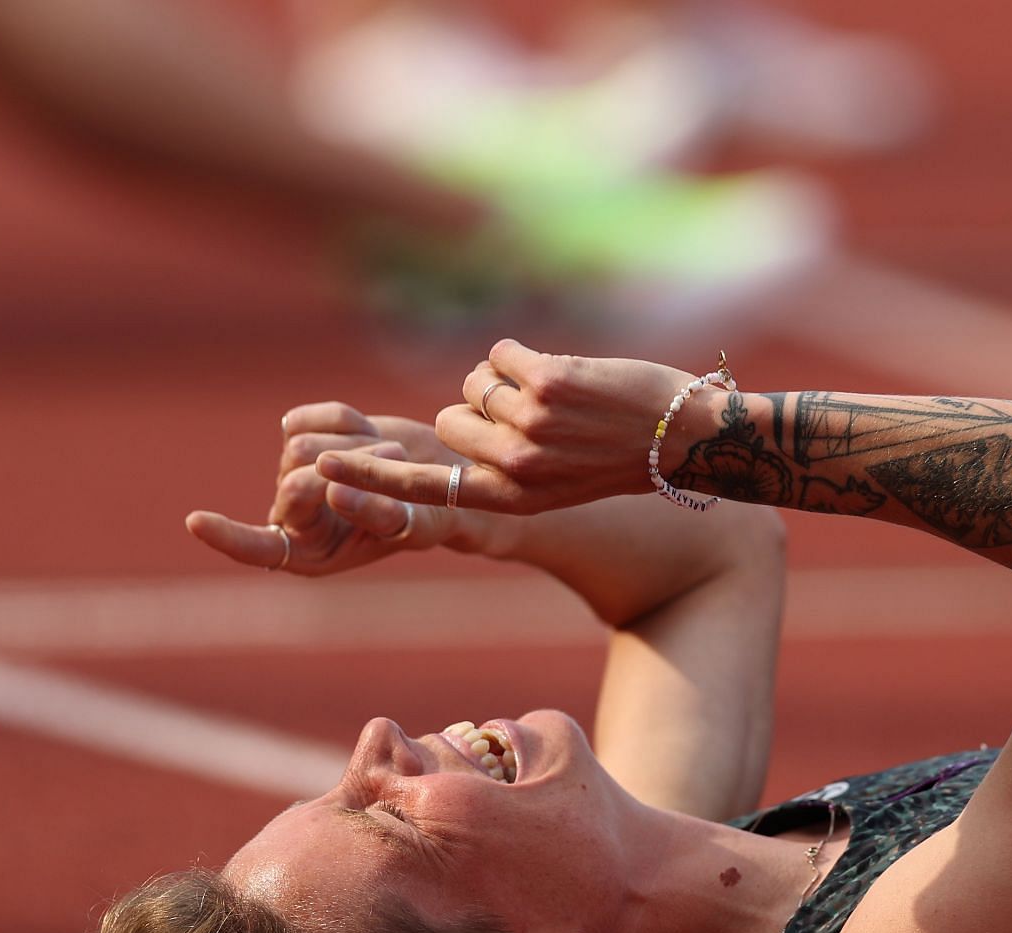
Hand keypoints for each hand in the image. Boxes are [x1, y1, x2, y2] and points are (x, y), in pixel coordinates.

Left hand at [186, 403, 465, 575]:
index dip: (227, 536)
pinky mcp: (303, 434)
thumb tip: (330, 485)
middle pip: (295, 480)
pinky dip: (347, 420)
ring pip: (303, 445)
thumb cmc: (430, 515)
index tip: (195, 522)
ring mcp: (293, 472)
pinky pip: (314, 416)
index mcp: (308, 553)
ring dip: (358, 445)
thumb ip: (375, 512)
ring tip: (391, 456)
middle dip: (350, 466)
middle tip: (397, 460)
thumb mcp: (412, 524)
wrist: (442, 475)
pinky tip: (368, 431)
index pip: (257, 549)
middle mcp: (292, 516)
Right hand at [314, 339, 695, 514]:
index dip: (369, 481)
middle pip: (449, 419)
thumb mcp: (559, 483)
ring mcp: (528, 426)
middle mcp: (512, 469)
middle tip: (537, 417)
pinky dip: (528, 355)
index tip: (321, 471)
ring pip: (479, 382)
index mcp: (509, 500)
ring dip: (513, 379)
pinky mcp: (547, 385)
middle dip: (481, 407)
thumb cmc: (624, 457)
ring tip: (566, 400)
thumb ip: (505, 464)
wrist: (690, 438)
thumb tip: (453, 428)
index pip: (423, 491)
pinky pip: (504, 353)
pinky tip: (570, 376)